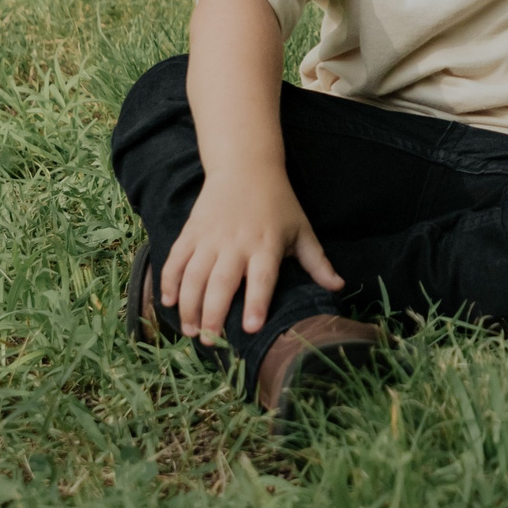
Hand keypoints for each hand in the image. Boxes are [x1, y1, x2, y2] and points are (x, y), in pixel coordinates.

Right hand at [160, 170, 343, 340]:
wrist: (245, 165)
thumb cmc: (278, 202)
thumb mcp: (302, 229)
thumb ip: (317, 262)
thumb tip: (339, 287)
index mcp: (266, 245)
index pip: (262, 279)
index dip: (256, 304)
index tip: (251, 328)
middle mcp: (236, 243)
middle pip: (221, 283)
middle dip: (213, 315)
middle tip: (210, 341)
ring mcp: (210, 238)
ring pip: (194, 276)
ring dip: (188, 305)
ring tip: (190, 331)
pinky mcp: (191, 232)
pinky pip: (175, 260)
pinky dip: (168, 281)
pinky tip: (168, 302)